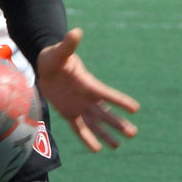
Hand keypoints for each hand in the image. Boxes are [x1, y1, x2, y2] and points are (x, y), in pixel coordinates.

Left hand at [36, 28, 138, 151]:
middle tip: (133, 133)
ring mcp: (79, 107)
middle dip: (118, 123)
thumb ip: (68, 45)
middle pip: (105, 113)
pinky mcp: (69, 113)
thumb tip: (76, 32)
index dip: (120, 101)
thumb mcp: (59, 52)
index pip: (106, 94)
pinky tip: (96, 149)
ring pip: (95, 123)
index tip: (135, 108)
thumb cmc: (54, 57)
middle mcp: (87, 97)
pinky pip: (79, 128)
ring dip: (106, 134)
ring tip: (118, 146)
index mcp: (87, 83)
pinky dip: (87, 138)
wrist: (46, 67)